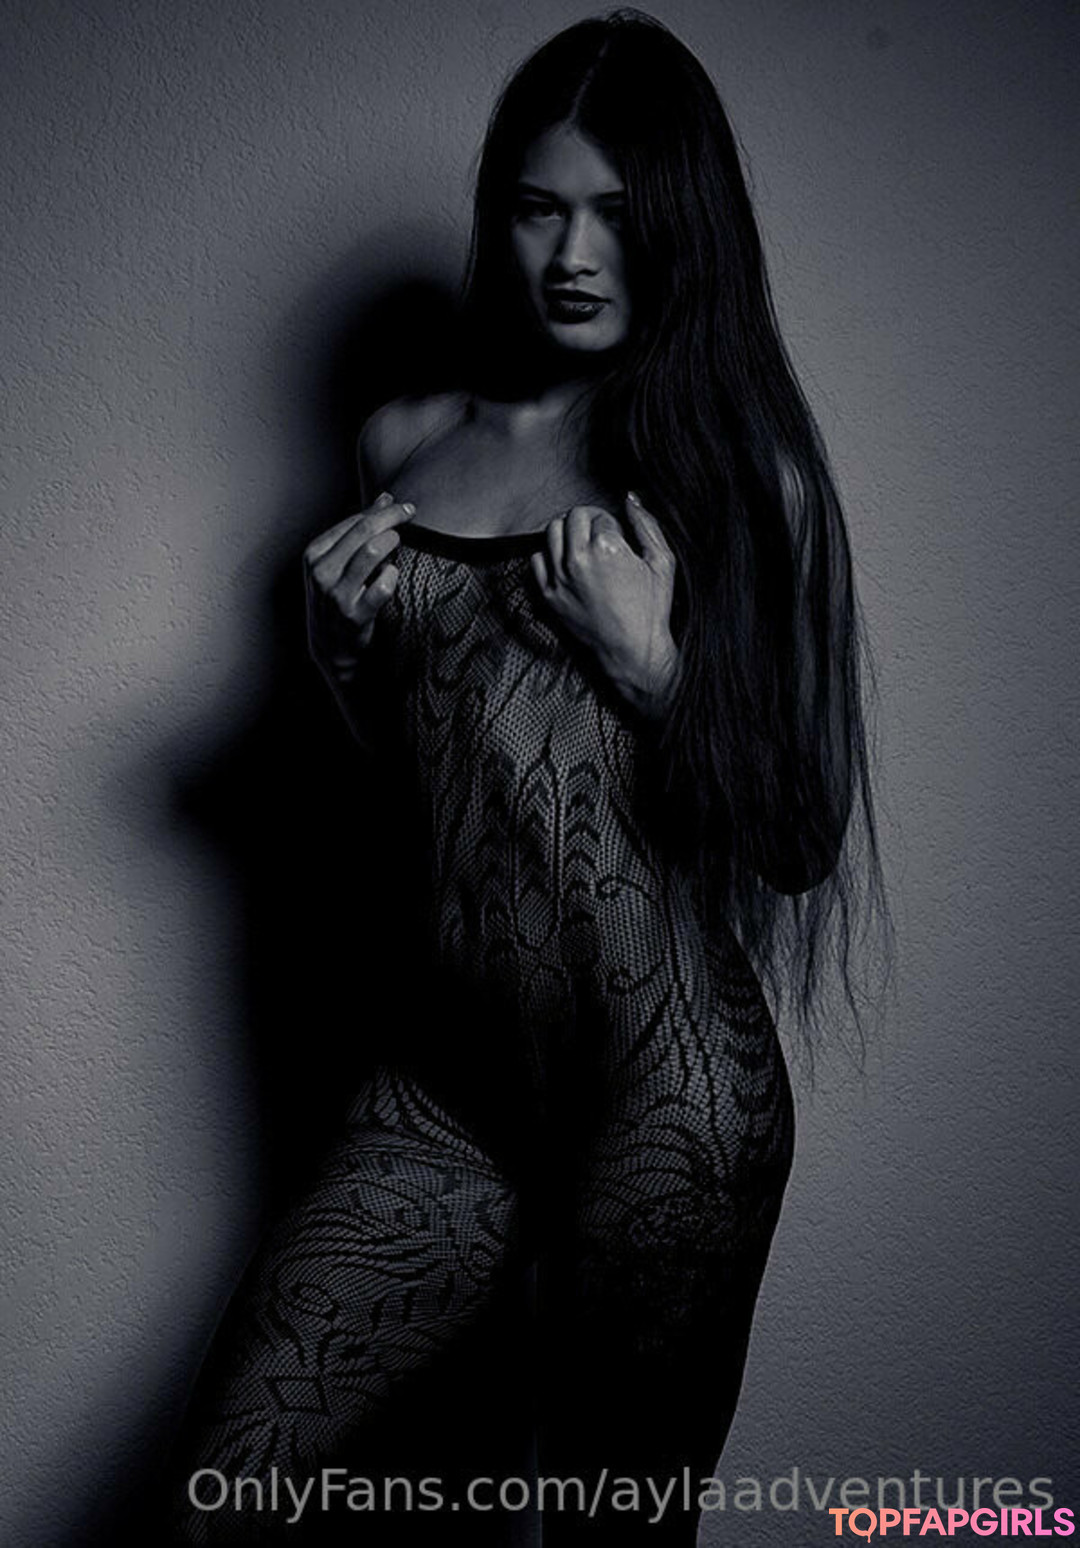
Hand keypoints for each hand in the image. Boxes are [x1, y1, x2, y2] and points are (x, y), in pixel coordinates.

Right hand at [303, 491, 413, 685]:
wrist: (332, 648)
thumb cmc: (338, 598)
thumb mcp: (338, 563)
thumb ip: (359, 531)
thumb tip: (385, 498)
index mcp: (314, 555)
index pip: (353, 521)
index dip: (382, 510)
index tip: (403, 506)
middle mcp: (321, 572)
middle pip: (364, 531)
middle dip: (392, 517)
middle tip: (411, 513)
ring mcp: (337, 595)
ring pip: (373, 552)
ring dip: (393, 543)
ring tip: (398, 544)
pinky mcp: (355, 615)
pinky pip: (384, 586)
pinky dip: (393, 576)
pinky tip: (393, 576)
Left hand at [530, 492, 679, 718]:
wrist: (633, 651)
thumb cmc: (651, 609)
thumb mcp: (662, 562)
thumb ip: (646, 524)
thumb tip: (631, 498)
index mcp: (607, 547)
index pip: (600, 514)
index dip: (612, 524)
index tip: (619, 539)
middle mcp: (578, 559)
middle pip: (573, 516)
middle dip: (588, 522)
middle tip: (601, 538)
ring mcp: (560, 578)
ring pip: (552, 531)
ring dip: (568, 533)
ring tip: (584, 548)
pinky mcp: (549, 595)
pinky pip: (536, 559)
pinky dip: (550, 556)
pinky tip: (568, 565)